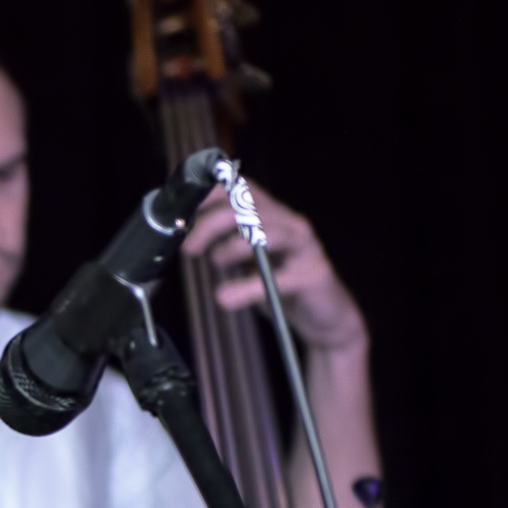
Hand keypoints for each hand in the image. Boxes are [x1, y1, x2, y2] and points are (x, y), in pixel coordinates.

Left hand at [182, 182, 367, 354]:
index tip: (182, 214)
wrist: (326, 317)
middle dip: (212, 223)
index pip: (239, 191)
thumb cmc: (284, 288)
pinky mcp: (312, 274)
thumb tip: (188, 240)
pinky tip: (225, 297)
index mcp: (271, 217)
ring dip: (234, 245)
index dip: (209, 196)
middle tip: (189, 247)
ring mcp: (303, 246)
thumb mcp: (249, 264)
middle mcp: (288, 224)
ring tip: (215, 261)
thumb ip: (226, 248)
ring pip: (267, 232)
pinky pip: (278, 278)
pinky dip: (247, 287)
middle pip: (248, 207)